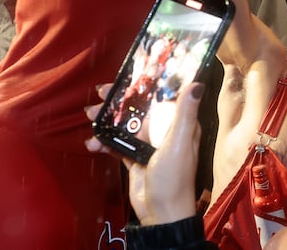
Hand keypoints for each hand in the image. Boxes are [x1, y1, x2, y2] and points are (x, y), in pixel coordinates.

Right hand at [85, 83, 204, 224]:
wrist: (159, 213)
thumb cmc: (173, 177)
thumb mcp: (179, 142)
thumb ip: (184, 114)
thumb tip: (197, 84)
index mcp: (181, 124)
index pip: (166, 97)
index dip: (149, 83)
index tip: (130, 73)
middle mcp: (166, 131)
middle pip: (142, 109)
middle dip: (121, 100)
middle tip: (100, 93)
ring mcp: (149, 145)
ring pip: (127, 125)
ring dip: (108, 120)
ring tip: (89, 115)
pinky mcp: (135, 159)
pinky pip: (118, 145)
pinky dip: (105, 142)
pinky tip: (92, 143)